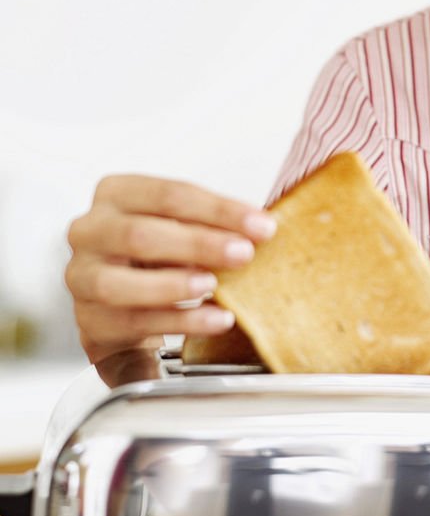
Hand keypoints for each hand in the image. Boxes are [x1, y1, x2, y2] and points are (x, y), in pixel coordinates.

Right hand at [65, 175, 276, 364]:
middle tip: (244, 254)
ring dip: (173, 284)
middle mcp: (90, 231)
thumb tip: (262, 228)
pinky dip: (178, 322)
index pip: (169, 195)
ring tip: (215, 286)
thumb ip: (215, 223)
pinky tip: (214, 319)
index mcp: (117, 194)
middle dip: (198, 244)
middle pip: (139, 235)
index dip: (219, 210)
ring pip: (119, 283)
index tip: (261, 225)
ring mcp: (81, 277)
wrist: (127, 299)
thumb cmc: (160, 251)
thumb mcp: (184, 225)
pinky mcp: (89, 320)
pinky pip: (131, 322)